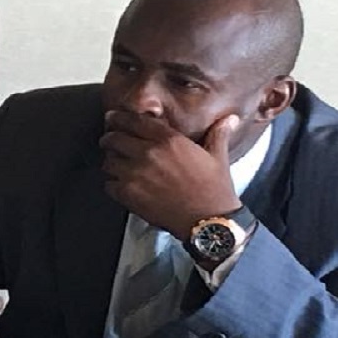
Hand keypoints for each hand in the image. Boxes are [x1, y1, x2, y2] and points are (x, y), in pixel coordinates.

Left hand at [100, 111, 241, 238]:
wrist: (208, 220)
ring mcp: (136, 174)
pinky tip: (120, 185)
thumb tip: (229, 119)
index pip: (133, 121)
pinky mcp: (129, 195)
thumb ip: (218, 134)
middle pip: (114, 138)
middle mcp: (148, 153)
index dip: (119, 118)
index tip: (112, 117)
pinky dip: (112, 184)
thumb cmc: (214, 189)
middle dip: (109, 139)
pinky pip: (108, 184)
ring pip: (108, 161)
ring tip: (116, 164)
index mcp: (169, 140)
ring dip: (111, 161)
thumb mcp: (217, 157)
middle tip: (109, 141)